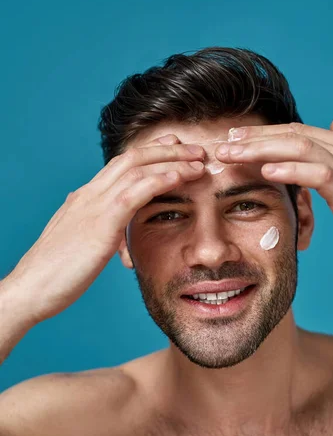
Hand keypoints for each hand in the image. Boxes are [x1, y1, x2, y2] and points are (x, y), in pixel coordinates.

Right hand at [7, 135, 204, 323]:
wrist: (31, 288)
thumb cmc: (54, 272)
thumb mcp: (74, 241)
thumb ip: (88, 224)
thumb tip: (96, 216)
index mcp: (84, 199)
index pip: (120, 165)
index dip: (149, 152)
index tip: (174, 147)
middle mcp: (89, 195)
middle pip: (133, 158)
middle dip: (167, 149)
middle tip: (195, 147)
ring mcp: (94, 206)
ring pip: (137, 168)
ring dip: (172, 160)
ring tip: (199, 158)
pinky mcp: (100, 224)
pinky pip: (134, 194)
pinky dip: (159, 180)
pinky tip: (180, 176)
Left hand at [215, 118, 332, 266]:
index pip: (298, 132)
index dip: (265, 134)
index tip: (236, 139)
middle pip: (293, 135)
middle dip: (255, 137)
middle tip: (223, 143)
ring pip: (300, 148)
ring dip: (262, 149)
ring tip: (233, 153)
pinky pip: (318, 175)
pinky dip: (291, 171)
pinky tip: (267, 172)